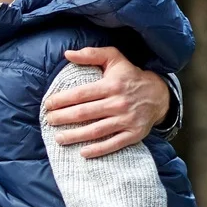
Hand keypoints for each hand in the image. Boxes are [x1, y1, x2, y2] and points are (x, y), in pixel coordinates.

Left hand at [42, 47, 170, 158]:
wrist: (159, 94)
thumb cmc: (130, 76)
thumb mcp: (114, 58)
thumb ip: (91, 54)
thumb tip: (67, 53)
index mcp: (111, 85)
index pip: (81, 94)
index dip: (62, 100)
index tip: (48, 105)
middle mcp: (118, 103)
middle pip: (85, 113)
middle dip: (63, 118)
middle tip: (49, 121)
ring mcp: (127, 120)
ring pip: (96, 131)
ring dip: (75, 136)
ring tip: (59, 138)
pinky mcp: (134, 134)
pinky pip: (114, 144)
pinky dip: (98, 150)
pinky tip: (83, 153)